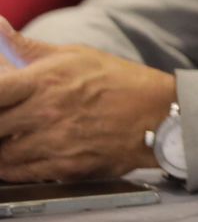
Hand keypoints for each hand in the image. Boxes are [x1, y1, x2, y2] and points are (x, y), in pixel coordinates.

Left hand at [0, 20, 172, 180]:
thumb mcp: (75, 55)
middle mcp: (46, 112)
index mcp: (45, 80)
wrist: (159, 116)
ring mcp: (54, 143)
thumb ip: (28, 47)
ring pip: (0, 155)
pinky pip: (18, 174)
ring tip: (12, 136)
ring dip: (1, 146)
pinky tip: (19, 154)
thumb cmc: (118, 82)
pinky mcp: (63, 168)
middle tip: (6, 118)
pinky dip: (12, 167)